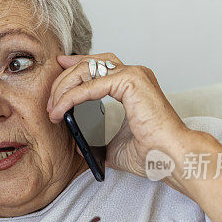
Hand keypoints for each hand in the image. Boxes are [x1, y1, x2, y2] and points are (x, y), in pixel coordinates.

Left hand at [47, 53, 193, 179]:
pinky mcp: (131, 81)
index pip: (99, 65)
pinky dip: (70, 97)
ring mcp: (134, 74)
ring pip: (86, 68)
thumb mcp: (114, 145)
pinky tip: (60, 109)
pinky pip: (90, 85)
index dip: (76, 65)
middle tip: (50, 101)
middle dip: (63, 79)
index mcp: (133, 84)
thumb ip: (98, 140)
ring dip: (63, 87)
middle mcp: (134, 74)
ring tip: (53, 108)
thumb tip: (79, 147)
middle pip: (89, 63)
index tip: (58, 70)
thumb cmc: (152, 153)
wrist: (171, 158)